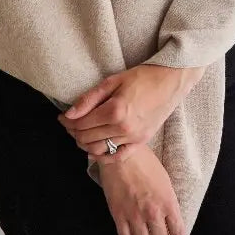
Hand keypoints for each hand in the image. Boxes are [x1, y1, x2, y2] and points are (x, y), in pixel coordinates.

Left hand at [57, 62, 205, 163]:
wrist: (171, 81)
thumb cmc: (143, 77)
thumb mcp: (113, 81)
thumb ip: (89, 99)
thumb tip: (69, 114)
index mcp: (115, 111)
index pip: (81, 124)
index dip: (67, 122)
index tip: (62, 117)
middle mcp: (123, 128)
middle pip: (87, 139)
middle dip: (73, 132)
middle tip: (69, 124)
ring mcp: (133, 138)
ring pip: (99, 150)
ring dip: (85, 144)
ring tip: (81, 134)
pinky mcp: (141, 142)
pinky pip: (117, 157)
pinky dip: (103, 156)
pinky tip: (96, 148)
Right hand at [99, 141, 186, 234]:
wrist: (122, 155)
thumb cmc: (145, 162)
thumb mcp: (164, 180)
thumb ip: (167, 200)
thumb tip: (168, 215)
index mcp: (168, 202)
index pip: (177, 231)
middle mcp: (153, 213)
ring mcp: (135, 216)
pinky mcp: (119, 216)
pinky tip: (131, 232)